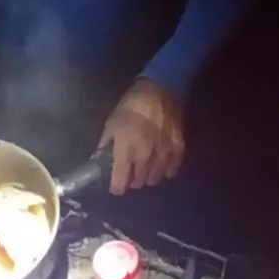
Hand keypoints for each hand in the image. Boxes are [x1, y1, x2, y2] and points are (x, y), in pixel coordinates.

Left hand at [99, 78, 184, 194]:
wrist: (158, 90)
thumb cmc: (130, 106)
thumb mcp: (111, 123)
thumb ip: (106, 144)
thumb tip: (100, 159)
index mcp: (125, 150)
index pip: (120, 182)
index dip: (116, 187)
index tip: (115, 186)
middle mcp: (144, 157)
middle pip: (138, 183)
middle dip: (131, 181)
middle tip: (129, 173)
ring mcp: (163, 154)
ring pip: (154, 179)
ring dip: (147, 177)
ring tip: (144, 169)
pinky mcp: (177, 149)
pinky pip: (171, 171)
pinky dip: (165, 171)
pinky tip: (160, 165)